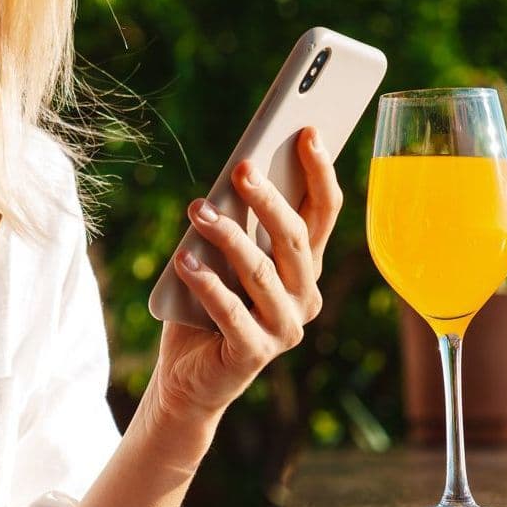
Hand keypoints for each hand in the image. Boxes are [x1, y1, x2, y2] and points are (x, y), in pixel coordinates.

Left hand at [150, 127, 342, 423]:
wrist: (187, 376)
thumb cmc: (205, 302)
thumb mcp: (223, 254)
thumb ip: (237, 220)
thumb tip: (239, 170)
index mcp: (304, 264)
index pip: (322, 212)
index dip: (319, 172)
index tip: (308, 131)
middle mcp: (304, 295)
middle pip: (293, 238)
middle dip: (268, 199)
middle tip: (242, 168)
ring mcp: (284, 328)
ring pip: (262, 271)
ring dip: (227, 236)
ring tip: (197, 209)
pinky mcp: (254, 353)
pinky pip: (232, 313)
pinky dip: (207, 284)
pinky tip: (184, 260)